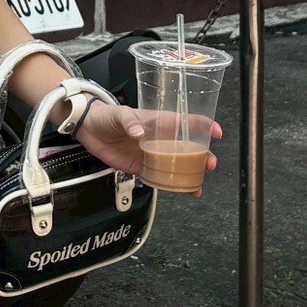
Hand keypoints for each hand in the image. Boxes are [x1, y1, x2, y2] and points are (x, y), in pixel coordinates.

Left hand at [71, 100, 221, 179]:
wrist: (89, 129)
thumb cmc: (107, 116)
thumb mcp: (120, 114)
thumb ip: (130, 122)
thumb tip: (139, 133)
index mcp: (159, 122)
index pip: (186, 122)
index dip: (204, 126)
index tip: (217, 133)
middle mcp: (160, 139)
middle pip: (187, 148)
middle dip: (201, 156)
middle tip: (209, 165)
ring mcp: (151, 154)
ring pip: (176, 166)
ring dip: (189, 175)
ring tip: (198, 186)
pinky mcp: (140, 167)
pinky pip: (159, 178)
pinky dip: (170, 185)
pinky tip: (180, 192)